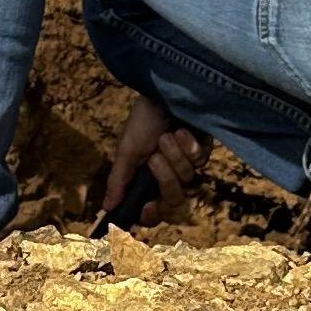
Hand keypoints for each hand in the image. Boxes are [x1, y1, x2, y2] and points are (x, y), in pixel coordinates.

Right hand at [95, 96, 203, 227]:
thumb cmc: (142, 120)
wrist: (164, 94)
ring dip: (175, 156)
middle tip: (154, 157)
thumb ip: (119, 180)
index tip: (146, 208)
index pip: (152, 212)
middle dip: (165, 177)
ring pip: (187, 180)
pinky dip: (189, 146)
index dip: (150, 216)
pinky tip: (183, 131)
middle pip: (173, 200)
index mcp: (147, 180)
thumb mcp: (127, 150)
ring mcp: (187, 166)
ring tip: (166, 136)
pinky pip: (200, 162)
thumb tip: (107, 207)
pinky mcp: (203, 152)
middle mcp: (169, 176)